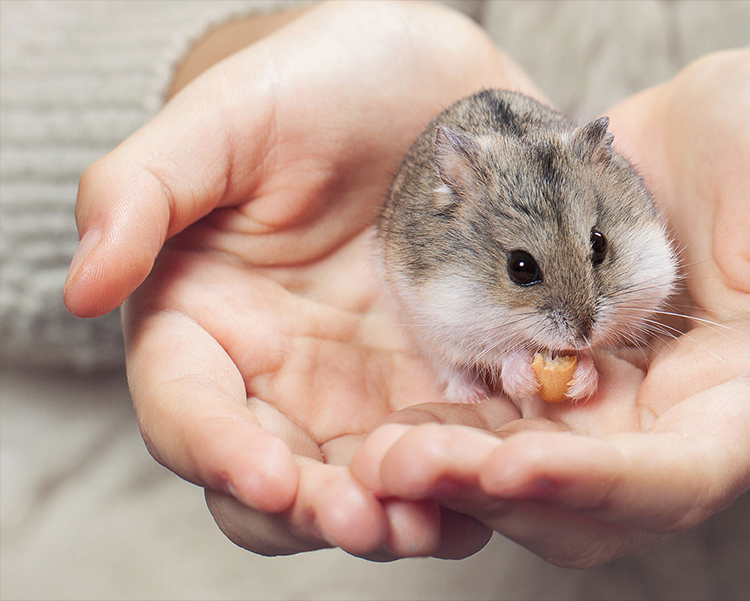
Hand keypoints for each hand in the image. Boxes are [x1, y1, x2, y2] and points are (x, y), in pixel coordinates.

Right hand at [64, 0, 541, 558]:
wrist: (428, 78)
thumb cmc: (313, 83)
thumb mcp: (225, 118)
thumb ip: (141, 194)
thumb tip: (83, 286)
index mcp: (206, 323)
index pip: (192, 413)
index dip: (223, 455)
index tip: (271, 480)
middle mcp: (281, 371)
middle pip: (281, 478)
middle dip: (321, 512)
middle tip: (371, 521)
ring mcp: (368, 383)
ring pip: (369, 483)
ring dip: (401, 513)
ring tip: (441, 518)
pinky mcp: (444, 379)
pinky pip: (455, 447)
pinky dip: (473, 475)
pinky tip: (505, 478)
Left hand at [348, 26, 749, 566]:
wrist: (736, 121)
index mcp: (748, 405)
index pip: (681, 477)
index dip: (603, 486)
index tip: (519, 469)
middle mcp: (673, 422)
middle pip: (588, 499)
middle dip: (502, 493)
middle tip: (409, 469)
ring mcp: (611, 399)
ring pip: (528, 470)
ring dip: (456, 473)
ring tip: (375, 457)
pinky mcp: (558, 363)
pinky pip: (496, 413)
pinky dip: (446, 423)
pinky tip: (385, 412)